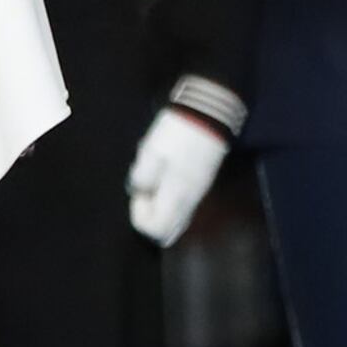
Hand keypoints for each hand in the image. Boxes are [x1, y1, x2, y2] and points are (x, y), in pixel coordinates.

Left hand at [125, 106, 231, 245]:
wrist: (209, 114)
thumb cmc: (177, 132)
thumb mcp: (151, 150)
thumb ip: (142, 175)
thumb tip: (137, 191)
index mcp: (176, 195)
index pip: (156, 229)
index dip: (140, 216)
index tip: (138, 192)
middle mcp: (190, 201)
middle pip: (167, 232)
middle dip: (149, 217)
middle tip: (143, 190)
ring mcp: (199, 194)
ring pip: (177, 221)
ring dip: (159, 209)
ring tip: (152, 182)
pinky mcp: (202, 184)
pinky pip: (184, 209)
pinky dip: (170, 205)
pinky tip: (162, 182)